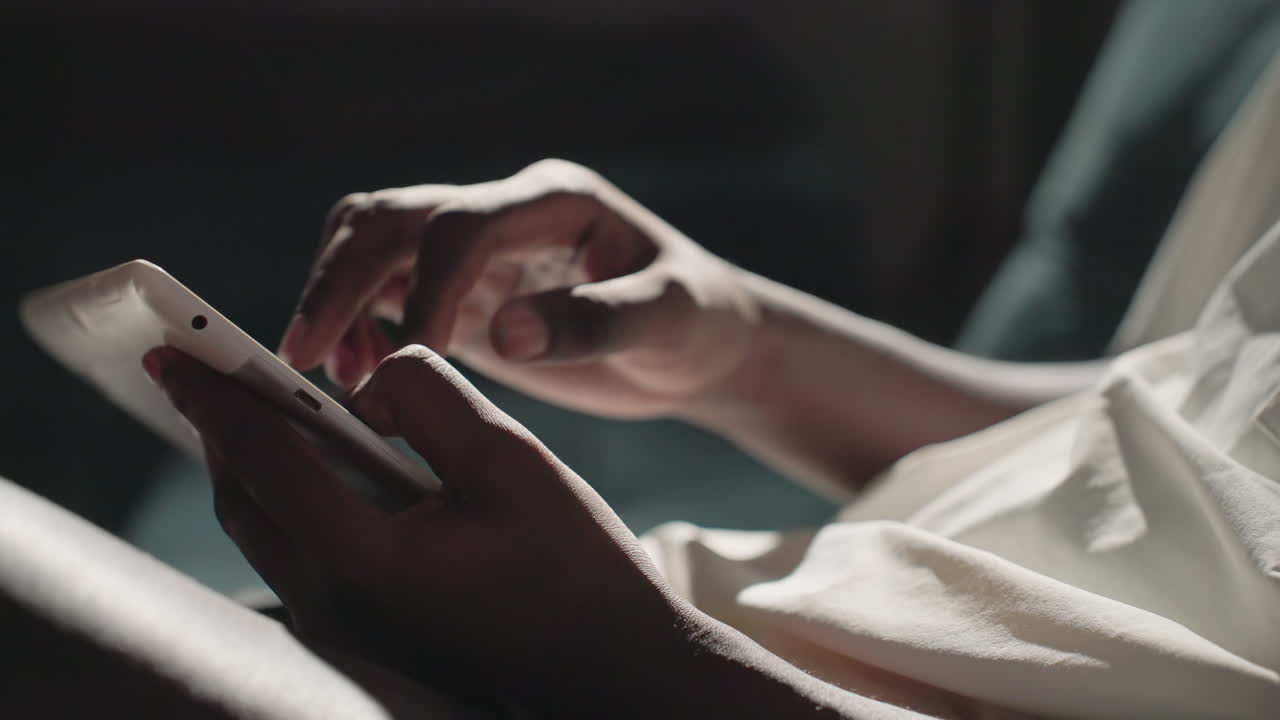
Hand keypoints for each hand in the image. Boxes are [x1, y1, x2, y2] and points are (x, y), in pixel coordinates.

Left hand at [143, 344, 702, 708]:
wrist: (608, 672)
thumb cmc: (574, 569)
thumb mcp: (511, 460)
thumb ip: (429, 398)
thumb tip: (369, 383)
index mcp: (361, 559)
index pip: (261, 458)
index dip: (218, 395)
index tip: (177, 351)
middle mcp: (333, 604)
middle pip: (243, 498)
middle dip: (219, 427)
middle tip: (201, 370)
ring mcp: (345, 629)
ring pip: (265, 529)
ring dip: (253, 463)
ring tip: (254, 406)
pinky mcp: (366, 633)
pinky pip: (298, 552)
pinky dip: (290, 498)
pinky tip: (320, 464)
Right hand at [277, 159, 756, 418]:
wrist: (703, 344)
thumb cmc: (699, 323)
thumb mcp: (669, 319)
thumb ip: (594, 324)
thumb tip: (502, 338)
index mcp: (554, 200)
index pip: (460, 225)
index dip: (424, 288)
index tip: (412, 360)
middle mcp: (506, 211)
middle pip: (392, 218)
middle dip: (340, 280)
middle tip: (305, 356)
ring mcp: (481, 250)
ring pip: (374, 243)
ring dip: (337, 298)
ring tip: (334, 373)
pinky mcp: (468, 291)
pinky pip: (388, 289)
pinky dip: (359, 325)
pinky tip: (364, 377)